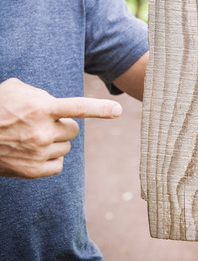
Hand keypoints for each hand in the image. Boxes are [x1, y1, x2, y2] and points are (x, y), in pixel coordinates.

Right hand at [0, 78, 122, 178]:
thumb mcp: (15, 89)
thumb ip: (40, 93)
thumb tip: (55, 104)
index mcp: (41, 108)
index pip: (77, 107)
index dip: (100, 109)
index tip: (118, 111)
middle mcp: (43, 131)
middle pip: (73, 131)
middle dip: (62, 127)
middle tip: (44, 124)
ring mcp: (38, 153)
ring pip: (66, 148)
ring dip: (55, 142)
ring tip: (32, 138)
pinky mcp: (32, 171)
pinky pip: (58, 165)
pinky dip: (51, 160)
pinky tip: (34, 153)